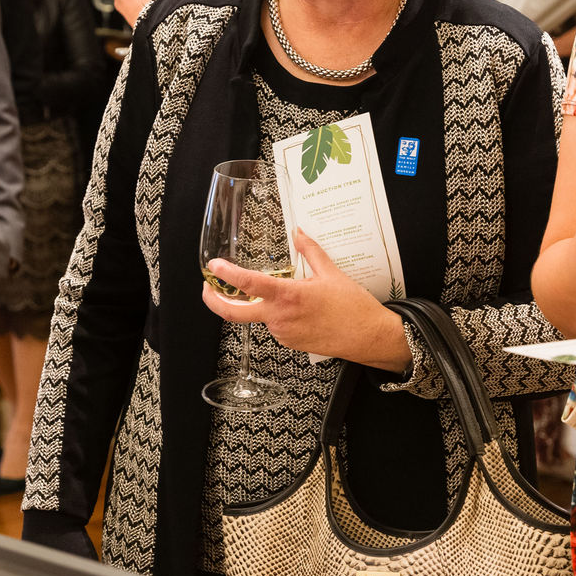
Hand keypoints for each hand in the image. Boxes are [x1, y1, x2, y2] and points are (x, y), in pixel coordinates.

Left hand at [200, 230, 408, 371]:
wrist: (368, 336)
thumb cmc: (353, 307)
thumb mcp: (331, 273)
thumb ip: (310, 250)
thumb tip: (299, 232)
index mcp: (288, 296)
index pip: (248, 284)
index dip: (226, 275)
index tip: (213, 266)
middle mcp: (280, 317)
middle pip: (234, 314)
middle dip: (214, 301)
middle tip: (207, 288)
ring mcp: (283, 333)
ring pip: (258, 317)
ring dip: (258, 305)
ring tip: (280, 293)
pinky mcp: (289, 343)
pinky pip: (274, 326)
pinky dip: (276, 315)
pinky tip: (296, 309)